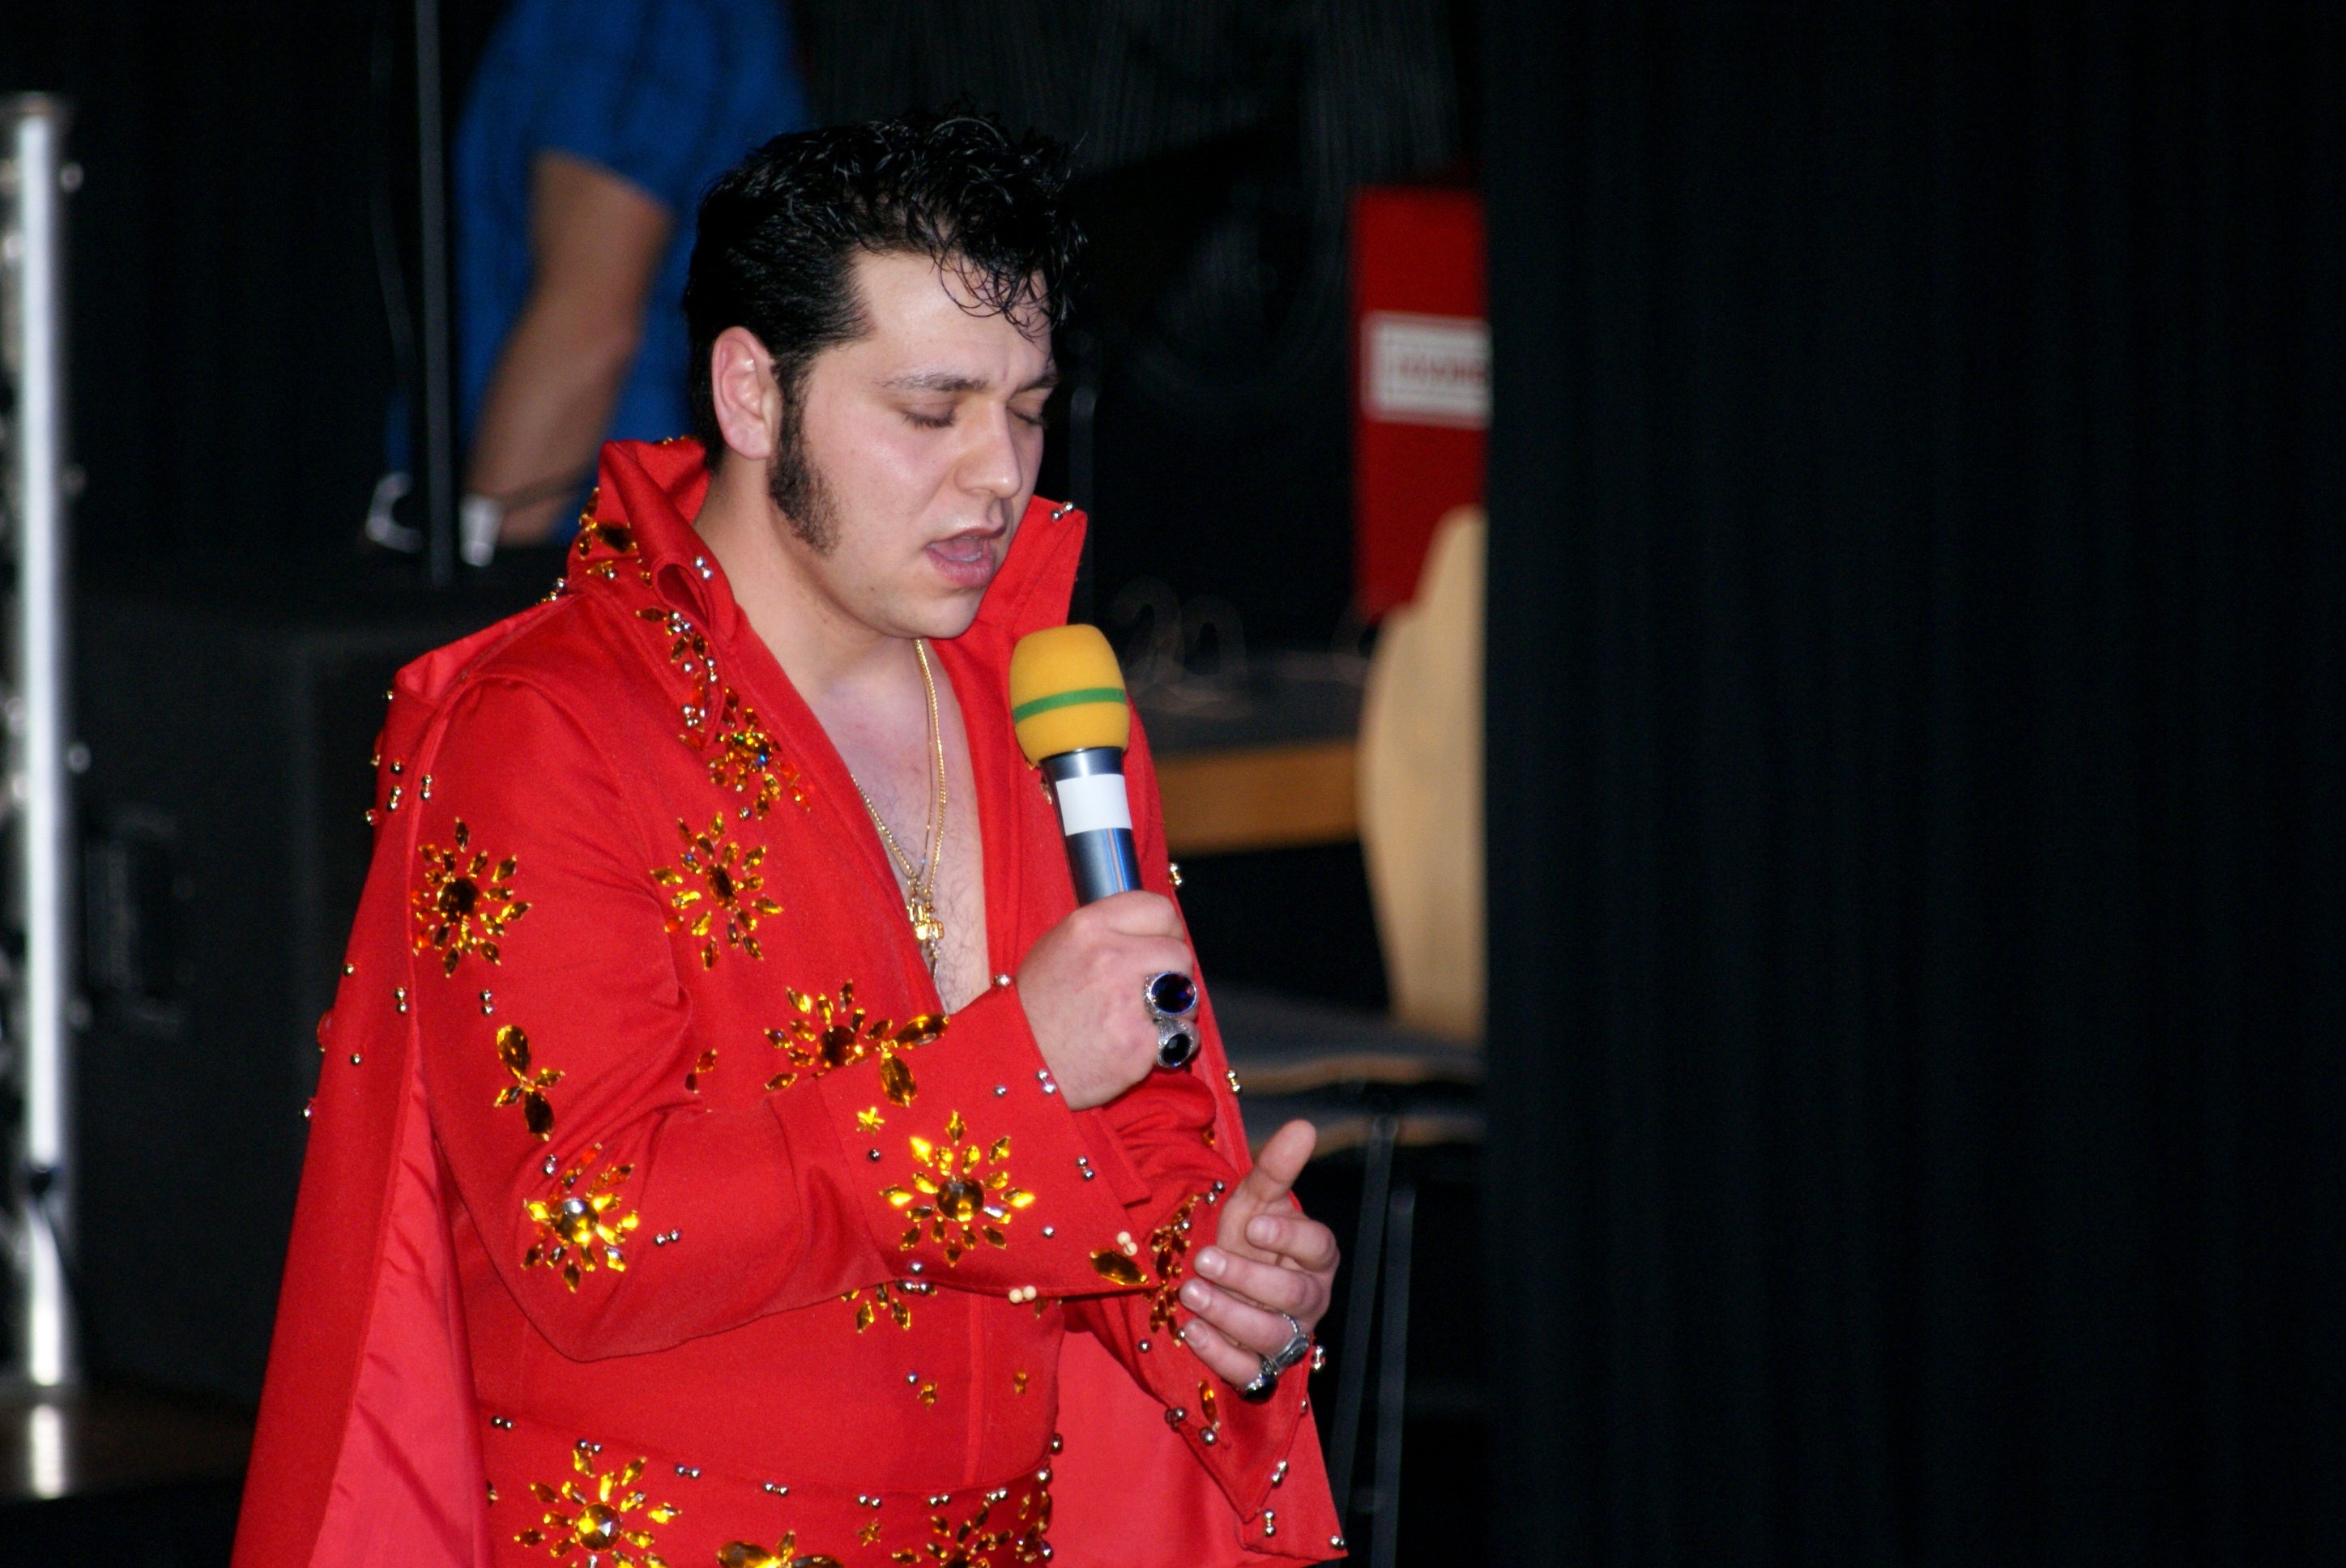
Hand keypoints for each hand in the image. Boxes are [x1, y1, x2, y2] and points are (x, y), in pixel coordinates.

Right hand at [1015, 891, 1193, 1110]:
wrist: (1015, 1066)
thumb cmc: (1035, 1009)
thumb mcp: (1057, 949)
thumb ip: (1105, 933)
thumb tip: (1151, 932)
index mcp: (1088, 928)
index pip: (1159, 910)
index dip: (1166, 931)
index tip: (1160, 946)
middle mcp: (1110, 958)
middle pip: (1178, 952)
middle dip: (1172, 973)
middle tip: (1152, 992)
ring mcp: (1127, 1002)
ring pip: (1186, 994)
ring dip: (1177, 1008)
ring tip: (1146, 1020)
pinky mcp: (1139, 1044)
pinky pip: (1181, 1036)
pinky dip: (1169, 1045)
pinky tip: (1138, 1048)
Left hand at [1178, 1120, 1339, 1388]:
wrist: (1218, 1281)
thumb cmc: (1246, 1238)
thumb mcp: (1254, 1200)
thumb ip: (1276, 1168)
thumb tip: (1303, 1126)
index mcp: (1315, 1255)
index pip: (1318, 1247)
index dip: (1289, 1237)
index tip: (1253, 1225)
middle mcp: (1307, 1298)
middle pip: (1294, 1295)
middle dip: (1249, 1278)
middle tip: (1204, 1259)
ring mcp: (1286, 1336)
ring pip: (1272, 1335)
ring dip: (1230, 1315)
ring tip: (1191, 1292)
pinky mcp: (1259, 1367)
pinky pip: (1249, 1372)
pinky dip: (1220, 1355)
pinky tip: (1192, 1331)